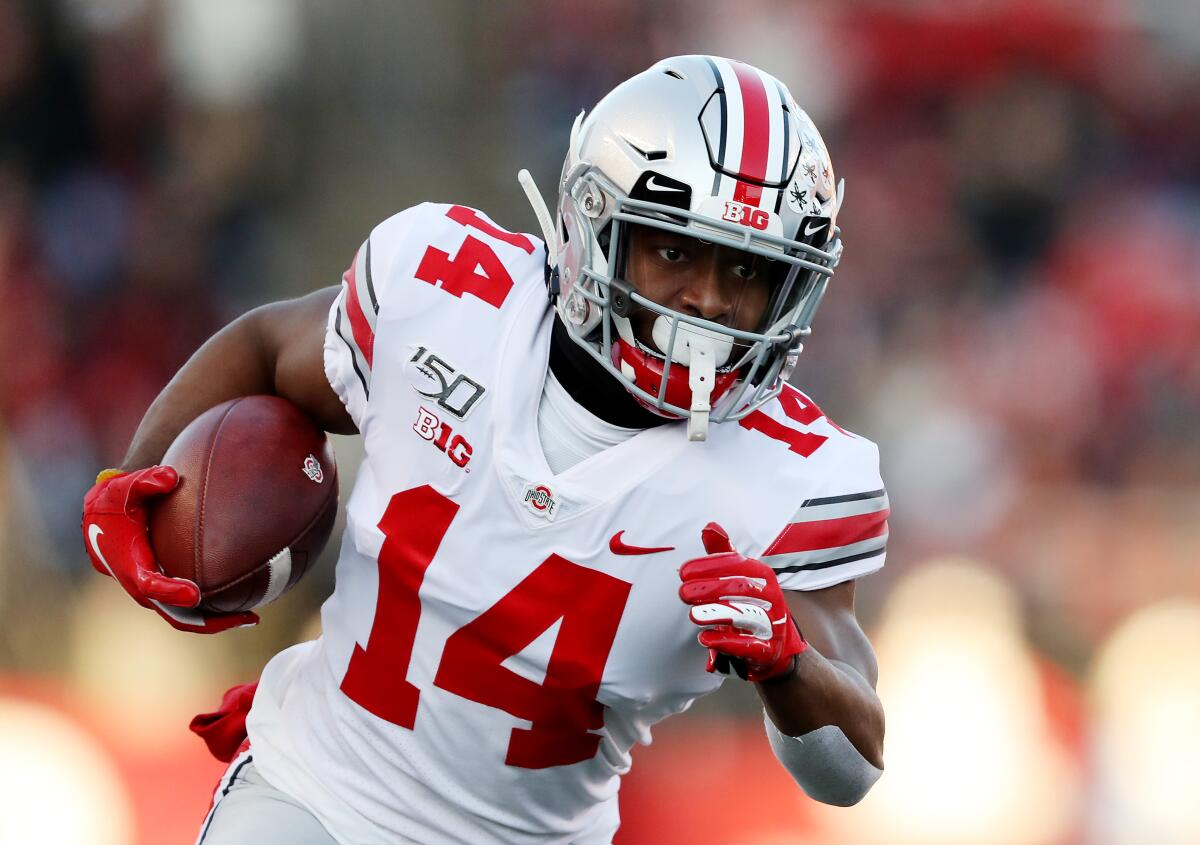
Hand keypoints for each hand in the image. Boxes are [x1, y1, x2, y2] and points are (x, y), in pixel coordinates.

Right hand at [82, 467, 257, 633]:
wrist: (100, 519)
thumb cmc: (116, 501)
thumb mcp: (126, 487)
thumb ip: (146, 480)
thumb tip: (170, 476)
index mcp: (129, 564)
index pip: (149, 584)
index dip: (170, 591)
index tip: (195, 594)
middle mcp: (140, 584)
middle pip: (174, 614)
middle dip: (208, 621)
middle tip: (246, 617)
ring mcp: (152, 592)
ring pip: (183, 617)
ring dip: (215, 621)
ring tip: (252, 618)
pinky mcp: (162, 590)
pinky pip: (187, 609)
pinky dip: (210, 611)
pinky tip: (242, 606)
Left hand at [678, 522, 805, 681]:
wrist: (775, 643)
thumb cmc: (750, 602)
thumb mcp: (739, 576)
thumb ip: (722, 554)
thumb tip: (710, 526)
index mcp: (763, 575)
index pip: (737, 565)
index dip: (710, 566)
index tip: (683, 572)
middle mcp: (771, 596)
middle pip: (740, 588)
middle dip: (709, 589)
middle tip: (682, 593)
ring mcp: (771, 623)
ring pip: (745, 615)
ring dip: (717, 614)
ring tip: (693, 615)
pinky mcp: (767, 648)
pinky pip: (748, 645)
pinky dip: (726, 642)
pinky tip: (705, 638)